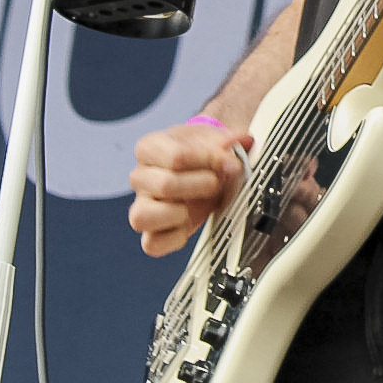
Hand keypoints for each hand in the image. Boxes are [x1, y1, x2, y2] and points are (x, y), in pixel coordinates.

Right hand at [126, 122, 250, 257]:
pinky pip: (152, 244)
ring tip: (199, 204)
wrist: (200, 166)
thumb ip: (228, 142)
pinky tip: (191, 222)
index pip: (176, 156)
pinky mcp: (150, 232)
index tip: (229, 162)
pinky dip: (175, 238)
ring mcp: (142, 205)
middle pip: (165, 185)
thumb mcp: (213, 138)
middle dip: (203, 185)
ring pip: (143, 217)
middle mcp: (140, 177)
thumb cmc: (199, 151)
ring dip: (181, 213)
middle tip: (219, 182)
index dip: (209, 160)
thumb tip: (242, 143)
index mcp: (149, 148)